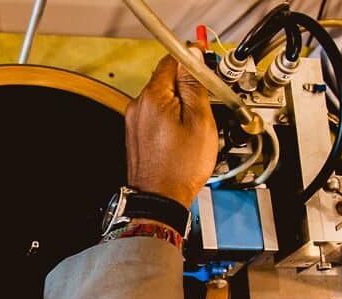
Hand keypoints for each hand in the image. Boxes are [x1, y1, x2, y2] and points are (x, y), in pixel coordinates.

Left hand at [125, 48, 217, 208]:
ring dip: (179, 105)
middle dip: (187, 88)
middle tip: (206, 106)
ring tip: (194, 127)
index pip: (172, 60)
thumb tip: (193, 56)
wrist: (160, 200)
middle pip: (166, 80)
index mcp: (153, 97)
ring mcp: (134, 121)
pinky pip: (156, 117)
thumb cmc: (180, 168)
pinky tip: (182, 138)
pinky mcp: (136, 135)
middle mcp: (138, 106)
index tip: (206, 68)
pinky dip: (170, 120)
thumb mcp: (200, 121)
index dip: (192, 61)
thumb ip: (194, 85)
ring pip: (162, 99)